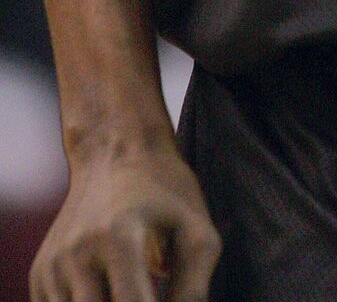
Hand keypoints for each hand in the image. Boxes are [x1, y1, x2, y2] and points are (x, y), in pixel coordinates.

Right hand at [30, 143, 220, 301]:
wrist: (114, 149)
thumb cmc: (164, 192)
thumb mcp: (196, 230)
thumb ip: (193, 288)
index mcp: (118, 239)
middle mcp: (76, 255)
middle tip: (148, 289)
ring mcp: (51, 268)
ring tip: (131, 286)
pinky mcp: (39, 277)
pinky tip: (109, 289)